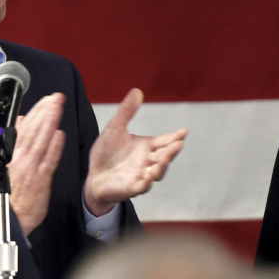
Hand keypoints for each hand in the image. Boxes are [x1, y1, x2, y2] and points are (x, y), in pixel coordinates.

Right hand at [6, 93, 65, 235]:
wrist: (13, 217)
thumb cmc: (13, 193)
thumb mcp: (9, 163)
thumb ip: (17, 142)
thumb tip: (20, 122)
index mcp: (12, 155)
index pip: (23, 128)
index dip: (35, 112)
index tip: (45, 100)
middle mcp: (20, 159)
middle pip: (33, 131)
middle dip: (44, 112)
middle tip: (55, 98)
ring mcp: (30, 169)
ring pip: (40, 142)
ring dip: (49, 123)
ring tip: (57, 108)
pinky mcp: (40, 180)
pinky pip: (48, 161)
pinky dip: (54, 147)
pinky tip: (60, 135)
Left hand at [84, 88, 187, 216]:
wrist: (94, 175)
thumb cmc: (107, 153)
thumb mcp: (115, 128)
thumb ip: (126, 112)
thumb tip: (137, 91)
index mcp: (147, 147)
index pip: (165, 141)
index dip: (175, 137)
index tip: (184, 131)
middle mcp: (148, 161)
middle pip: (164, 156)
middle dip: (172, 151)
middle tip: (178, 144)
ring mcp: (141, 175)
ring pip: (157, 173)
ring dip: (162, 167)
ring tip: (163, 159)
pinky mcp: (131, 187)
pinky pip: (141, 187)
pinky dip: (145, 183)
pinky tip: (147, 177)